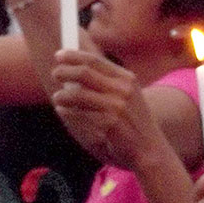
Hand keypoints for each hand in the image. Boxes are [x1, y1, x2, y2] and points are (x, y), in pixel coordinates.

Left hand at [50, 50, 166, 168]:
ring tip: (57, 97)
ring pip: (78, 94)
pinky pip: (79, 114)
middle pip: (85, 73)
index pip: (96, 61)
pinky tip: (63, 110)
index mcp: (127, 79)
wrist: (148, 148)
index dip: (74, 56)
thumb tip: (73, 71)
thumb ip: (106, 83)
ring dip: (62, 95)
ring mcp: (117, 106)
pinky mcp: (109, 123)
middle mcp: (123, 89)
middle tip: (54, 73)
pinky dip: (66, 111)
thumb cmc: (132, 122)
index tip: (59, 55)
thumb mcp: (126, 96)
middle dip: (64, 71)